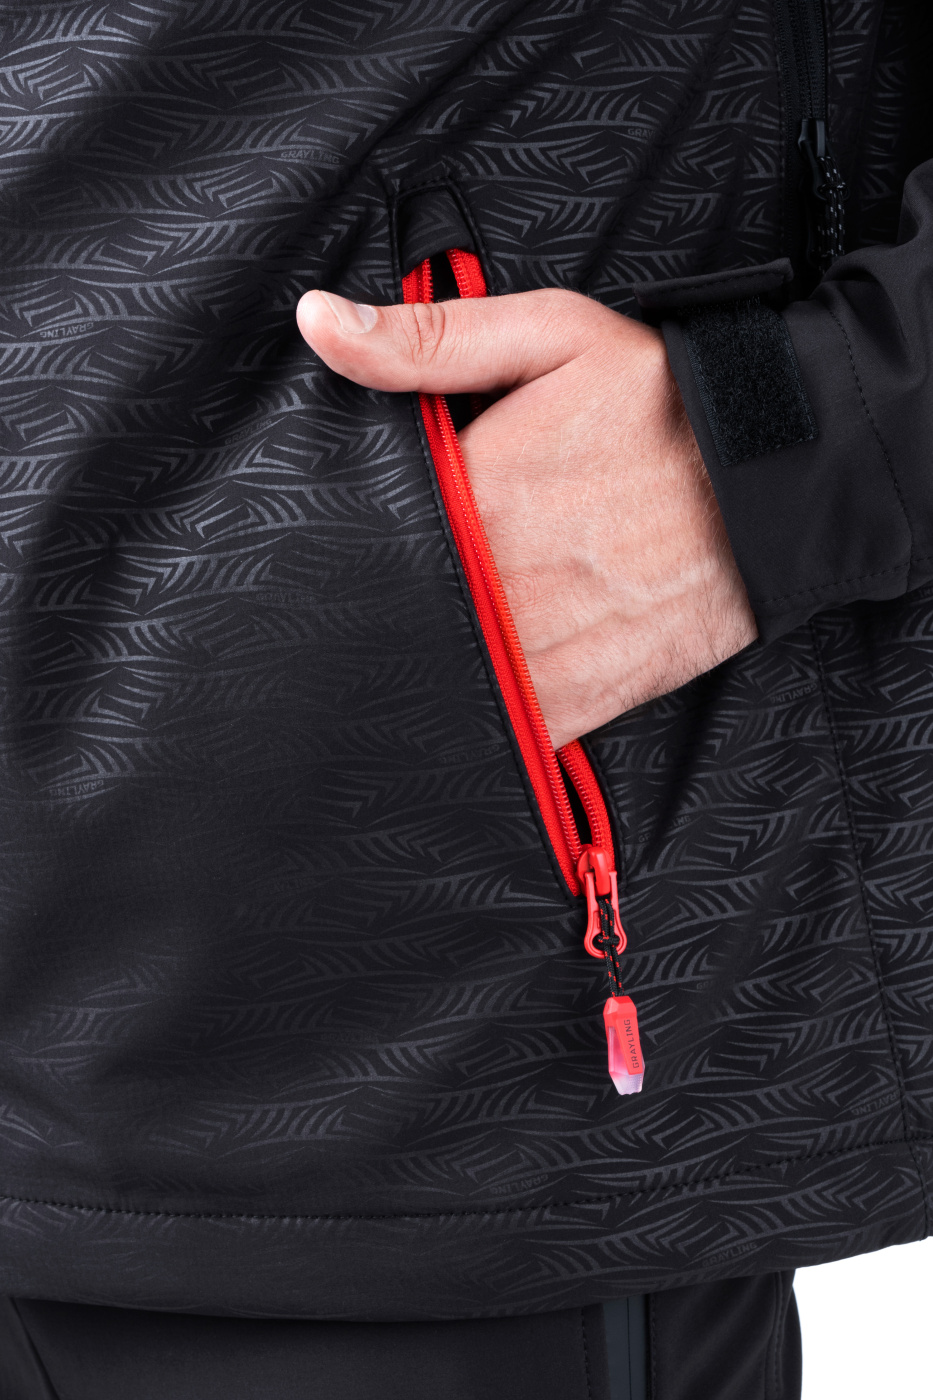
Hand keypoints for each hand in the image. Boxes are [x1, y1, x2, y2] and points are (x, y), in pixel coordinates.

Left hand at [296, 287, 756, 748]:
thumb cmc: (666, 403)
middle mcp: (507, 587)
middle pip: (400, 614)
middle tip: (338, 603)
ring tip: (399, 643)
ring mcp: (547, 651)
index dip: (340, 544)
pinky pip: (508, 727)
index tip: (324, 544)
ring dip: (420, 661)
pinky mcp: (586, 696)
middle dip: (372, 606)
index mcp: (483, 497)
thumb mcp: (552, 337)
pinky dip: (480, 712)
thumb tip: (318, 322)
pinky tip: (468, 678)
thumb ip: (429, 340)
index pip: (370, 538)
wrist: (783, 481)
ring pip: (446, 676)